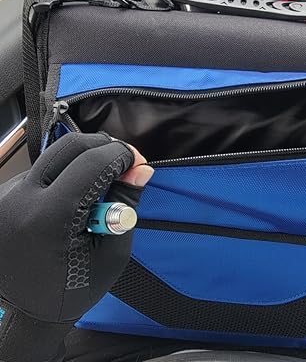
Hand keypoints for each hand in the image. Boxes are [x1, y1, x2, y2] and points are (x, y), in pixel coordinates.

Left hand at [0, 132, 153, 361]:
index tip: (138, 164)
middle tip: (124, 164)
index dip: (122, 155)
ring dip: (86, 161)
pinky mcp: (5, 195)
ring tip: (99, 188)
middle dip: (105, 147)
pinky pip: (44, 168)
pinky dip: (67, 173)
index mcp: (50, 218)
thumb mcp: (112, 252)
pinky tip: (76, 196)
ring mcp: (8, 195)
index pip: (92, 163)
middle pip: (70, 145)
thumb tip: (141, 170)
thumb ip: (125, 205)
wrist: (23, 311)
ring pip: (56, 155)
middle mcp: (21, 199)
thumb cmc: (72, 289)